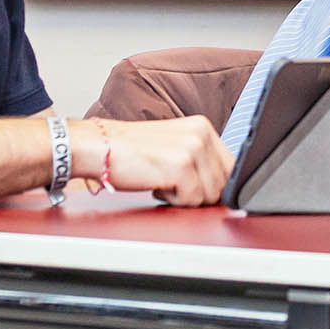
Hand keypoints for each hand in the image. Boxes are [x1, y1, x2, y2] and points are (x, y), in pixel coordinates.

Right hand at [75, 116, 232, 207]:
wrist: (98, 147)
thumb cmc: (131, 151)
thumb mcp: (174, 146)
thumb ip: (200, 160)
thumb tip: (222, 186)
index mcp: (202, 127)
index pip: (230, 167)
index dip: (214, 184)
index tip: (194, 186)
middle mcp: (201, 134)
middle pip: (223, 183)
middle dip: (200, 193)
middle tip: (173, 184)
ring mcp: (192, 149)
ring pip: (210, 194)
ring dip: (186, 197)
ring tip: (163, 182)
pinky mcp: (181, 166)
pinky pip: (192, 200)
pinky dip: (173, 201)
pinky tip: (156, 185)